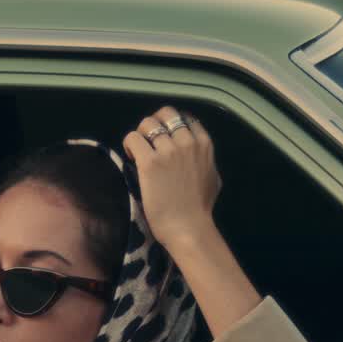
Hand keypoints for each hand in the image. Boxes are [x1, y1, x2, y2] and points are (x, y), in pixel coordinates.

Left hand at [121, 105, 222, 247]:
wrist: (188, 227)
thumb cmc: (200, 209)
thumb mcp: (213, 178)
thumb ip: (206, 161)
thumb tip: (200, 157)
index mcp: (203, 144)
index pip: (184, 118)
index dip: (170, 125)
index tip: (163, 139)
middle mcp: (186, 142)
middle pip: (165, 114)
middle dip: (154, 124)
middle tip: (148, 141)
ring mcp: (168, 151)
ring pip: (147, 124)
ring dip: (140, 135)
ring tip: (138, 152)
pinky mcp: (150, 162)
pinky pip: (133, 138)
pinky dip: (129, 145)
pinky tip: (131, 157)